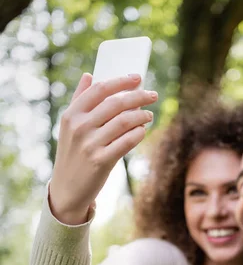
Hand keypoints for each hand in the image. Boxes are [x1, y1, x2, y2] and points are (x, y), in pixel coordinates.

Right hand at [49, 73, 157, 224]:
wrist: (67, 188)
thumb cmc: (73, 154)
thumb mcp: (69, 127)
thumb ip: (79, 100)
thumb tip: (89, 75)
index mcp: (72, 115)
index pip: (100, 89)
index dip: (121, 81)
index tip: (137, 78)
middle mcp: (80, 127)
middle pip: (116, 103)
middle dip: (139, 96)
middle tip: (152, 95)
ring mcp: (90, 144)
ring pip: (125, 121)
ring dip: (142, 116)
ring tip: (149, 115)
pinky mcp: (101, 161)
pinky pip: (127, 142)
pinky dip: (139, 133)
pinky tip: (143, 131)